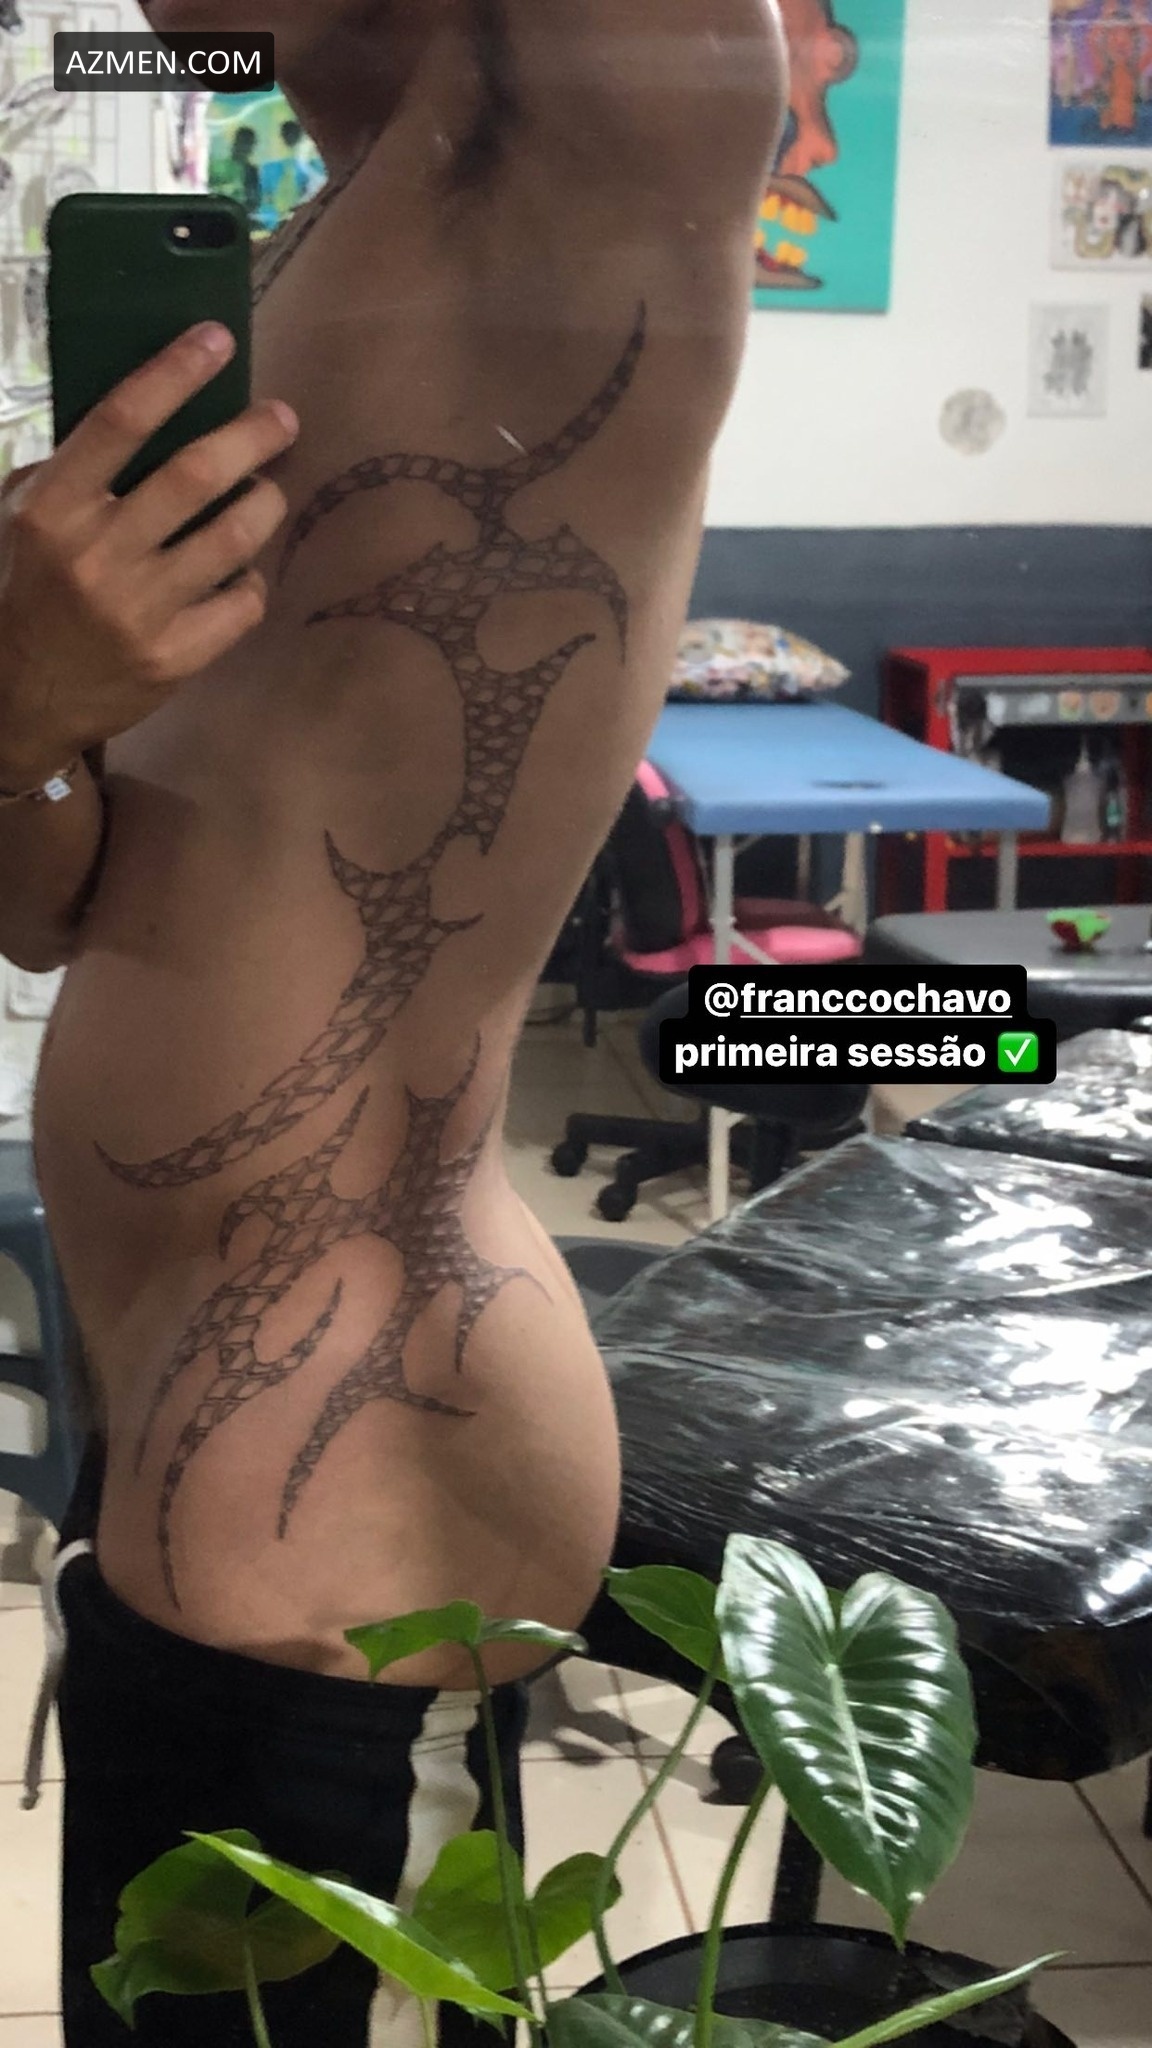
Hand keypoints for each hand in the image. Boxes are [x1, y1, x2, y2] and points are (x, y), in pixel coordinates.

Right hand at [0, 321, 296, 785]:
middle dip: (252, 435)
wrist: (20, 699)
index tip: (217, 340)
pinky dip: (253, 577)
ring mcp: (140, 611)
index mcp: (53, 510)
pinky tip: (244, 568)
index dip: (174, 373)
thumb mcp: (22, 518)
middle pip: (196, 475)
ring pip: (235, 537)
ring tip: (271, 488)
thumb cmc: (25, 590)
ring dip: (267, 501)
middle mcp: (98, 556)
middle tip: (282, 417)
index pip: (120, 421)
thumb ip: (73, 470)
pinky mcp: (175, 658)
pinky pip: (243, 601)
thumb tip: (150, 410)